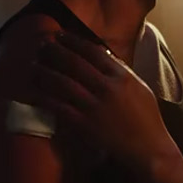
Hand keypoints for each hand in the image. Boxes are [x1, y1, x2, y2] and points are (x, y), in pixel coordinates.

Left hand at [33, 31, 179, 171]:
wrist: (147, 146)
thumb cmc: (147, 117)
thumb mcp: (139, 86)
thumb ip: (120, 70)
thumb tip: (101, 55)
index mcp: (122, 76)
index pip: (93, 52)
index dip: (74, 41)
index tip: (60, 35)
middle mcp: (107, 88)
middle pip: (75, 64)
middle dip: (56, 52)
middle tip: (43, 45)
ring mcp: (95, 107)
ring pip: (64, 84)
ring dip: (46, 73)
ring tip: (34, 66)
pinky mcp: (85, 125)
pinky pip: (60, 108)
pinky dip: (46, 98)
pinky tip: (36, 93)